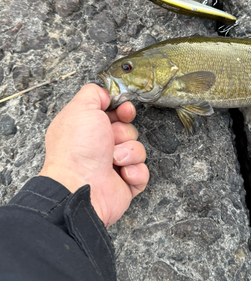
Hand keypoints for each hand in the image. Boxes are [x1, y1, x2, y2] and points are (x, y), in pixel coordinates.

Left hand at [39, 84, 148, 225]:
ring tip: (114, 161)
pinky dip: (135, 172)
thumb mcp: (81, 108)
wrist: (81, 187)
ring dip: (129, 153)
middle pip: (128, 129)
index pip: (113, 113)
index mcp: (87, 129)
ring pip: (138, 150)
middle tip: (111, 140)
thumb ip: (94, 93)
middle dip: (124, 133)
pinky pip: (143, 172)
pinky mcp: (125, 184)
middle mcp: (98, 147)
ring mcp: (112, 166)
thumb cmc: (77, 151)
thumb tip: (106, 94)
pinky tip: (122, 174)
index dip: (123, 110)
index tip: (125, 110)